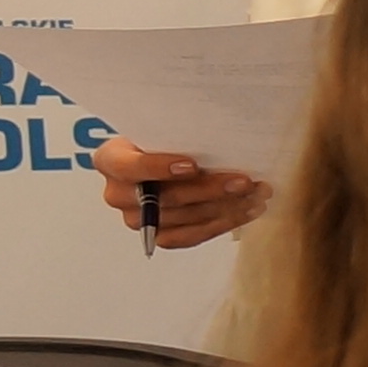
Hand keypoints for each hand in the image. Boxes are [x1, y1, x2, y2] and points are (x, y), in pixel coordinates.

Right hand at [93, 136, 265, 248]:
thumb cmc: (164, 140)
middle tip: (244, 182)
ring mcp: (137, 219)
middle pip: (165, 198)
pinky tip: (247, 211)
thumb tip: (223, 140)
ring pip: (183, 218)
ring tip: (256, 195)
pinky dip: (222, 224)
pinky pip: (190, 236)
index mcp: (111, 161)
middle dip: (210, 190)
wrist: (161, 158)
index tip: (192, 165)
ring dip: (225, 207)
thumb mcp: (164, 129)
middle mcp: (118, 194)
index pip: (128, 167)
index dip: (160, 168)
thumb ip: (179, 136)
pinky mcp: (159, 235)